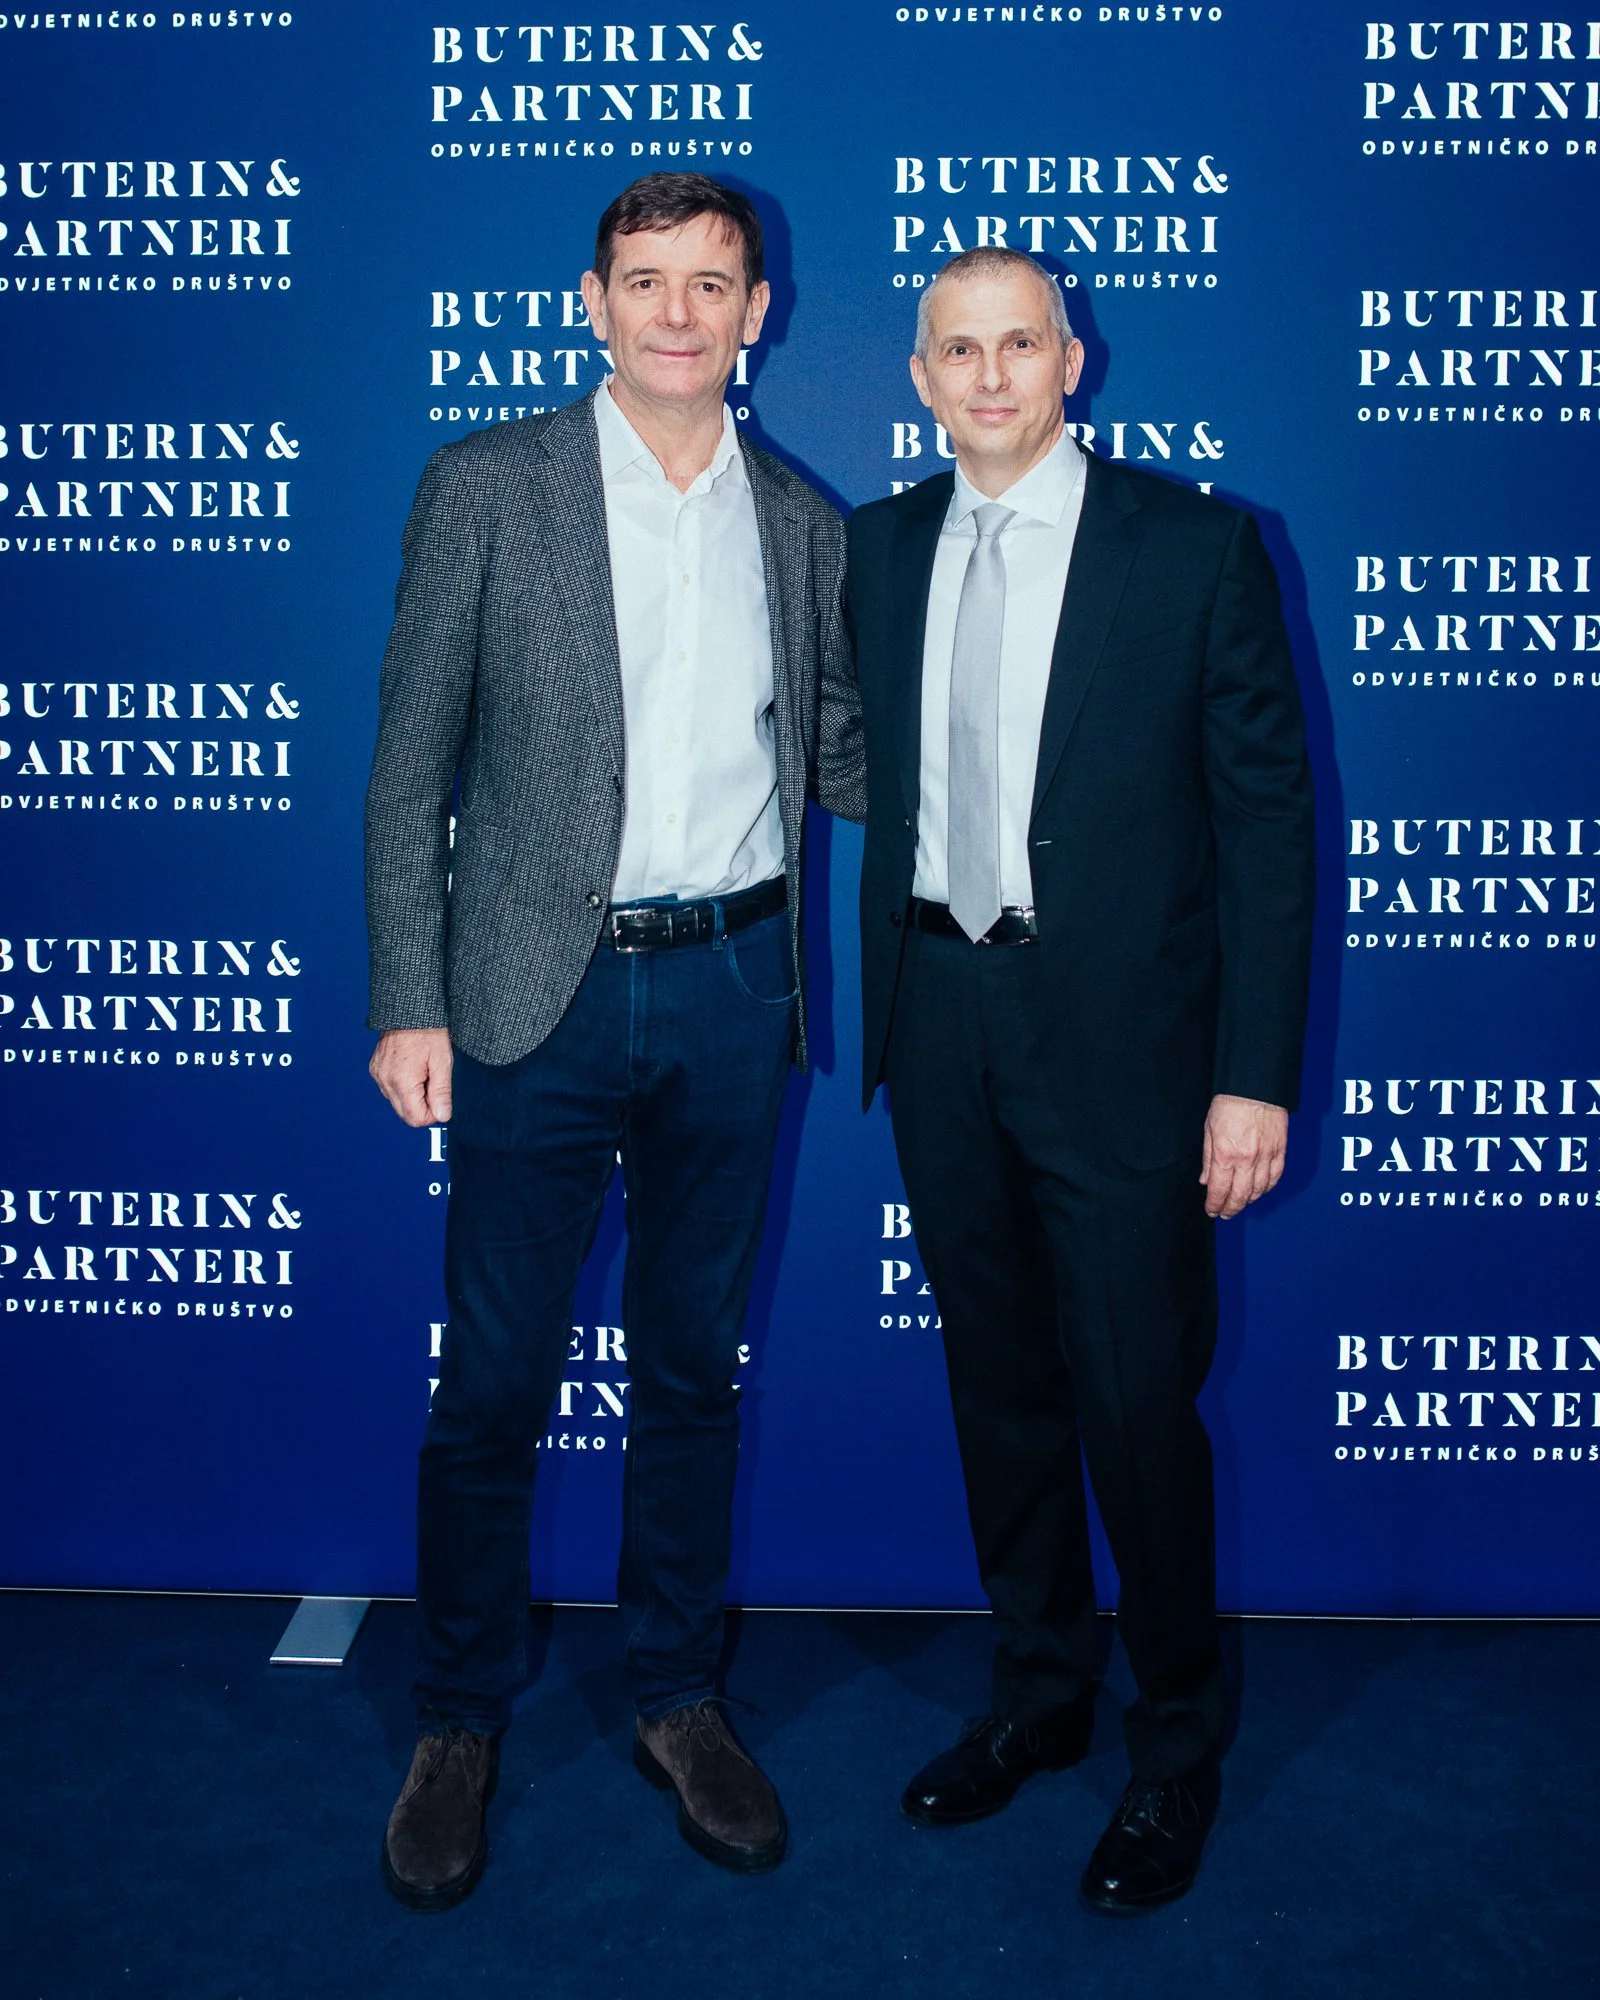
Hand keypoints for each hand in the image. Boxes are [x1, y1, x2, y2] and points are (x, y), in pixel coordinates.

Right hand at [370, 1027, 453, 1127]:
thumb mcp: (442, 1061)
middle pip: (405, 1114)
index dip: (432, 1114)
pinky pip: (390, 1089)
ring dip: (413, 1096)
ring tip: (423, 1072)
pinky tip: (412, 1069)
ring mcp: (378, 1075)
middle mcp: (385, 1081)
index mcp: (402, 1081)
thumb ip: (441, 1092)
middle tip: (433, 1082)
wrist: (408, 1010)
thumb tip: (442, 1116)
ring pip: (398, 1103)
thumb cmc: (427, 1031)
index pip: (415, 1118)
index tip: (441, 1099)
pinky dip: (403, 1086)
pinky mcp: (376, 1070)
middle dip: (423, 1105)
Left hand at [1200, 1094, 1287, 1219]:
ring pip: (1259, 1190)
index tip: (1212, 1211)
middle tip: (1225, 1213)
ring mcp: (1266, 1157)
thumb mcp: (1209, 1130)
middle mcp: (1247, 1160)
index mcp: (1225, 1155)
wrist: (1256, 1088)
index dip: (1215, 1205)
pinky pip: (1275, 1177)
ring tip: (1240, 1203)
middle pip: (1240, 1196)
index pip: (1220, 1190)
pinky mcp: (1280, 1151)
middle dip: (1231, 1208)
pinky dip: (1267, 1188)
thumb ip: (1208, 1159)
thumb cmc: (1229, 1104)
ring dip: (1248, 1200)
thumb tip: (1206, 1181)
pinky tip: (1259, 1191)